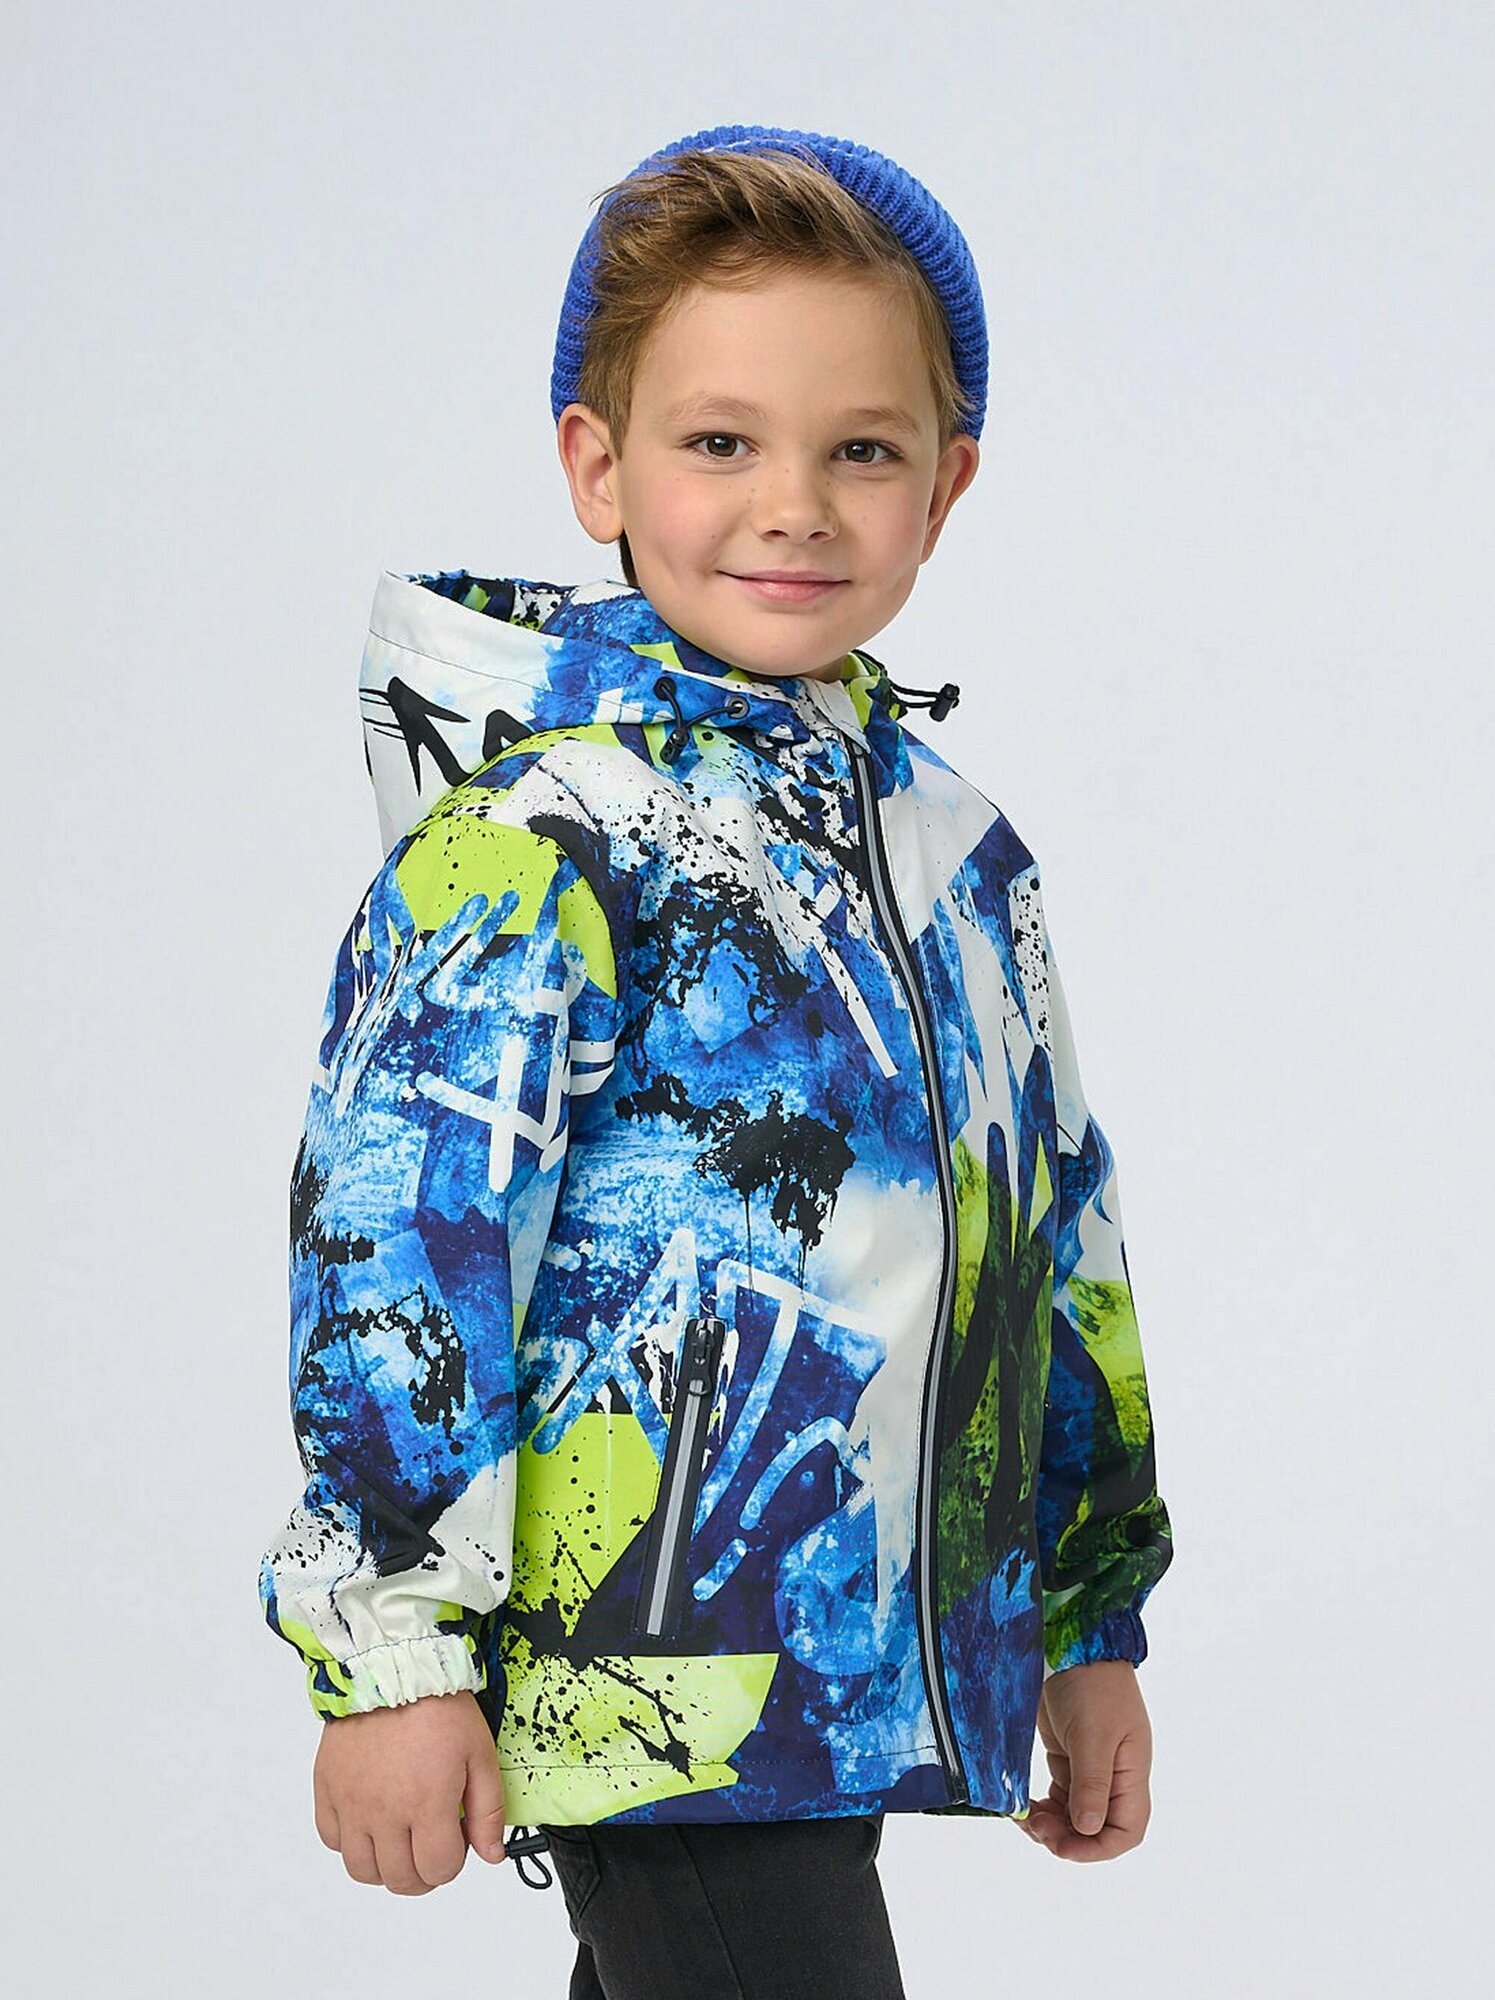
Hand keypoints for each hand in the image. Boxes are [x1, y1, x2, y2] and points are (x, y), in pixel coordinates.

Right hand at [313, 1688, 507, 1893]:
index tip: (456, 1839)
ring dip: (386, 1866)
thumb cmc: (438, 1706)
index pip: (439, 1870)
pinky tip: (370, 1820)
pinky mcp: (327, 1789)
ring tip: (401, 1839)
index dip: (454, 1861)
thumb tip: (491, 1854)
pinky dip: (351, 1841)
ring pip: (363, 1870)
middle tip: (430, 1846)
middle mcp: (384, 1813)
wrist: (393, 1667)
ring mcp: (351, 1805)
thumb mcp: (480, 1753)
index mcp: (427, 1805)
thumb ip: (488, 1811)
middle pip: (401, 1879)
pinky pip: (332, 1839)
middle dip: (424, 1872)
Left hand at [1018, 1659, 1151, 1861]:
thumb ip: (1092, 1783)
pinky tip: (1023, 1805)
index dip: (1098, 1849)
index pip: (1127, 1831)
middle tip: (1036, 1828)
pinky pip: (1058, 1795)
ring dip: (1050, 1825)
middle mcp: (1113, 1776)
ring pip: (1073, 1816)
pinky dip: (1042, 1806)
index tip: (1064, 1847)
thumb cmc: (1093, 1684)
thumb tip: (1088, 1830)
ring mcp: (1089, 1766)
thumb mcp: (1093, 1735)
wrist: (1074, 1643)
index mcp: (1130, 1774)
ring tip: (1025, 1818)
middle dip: (1067, 1838)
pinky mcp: (1067, 1756)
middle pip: (1096, 1829)